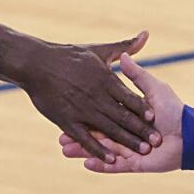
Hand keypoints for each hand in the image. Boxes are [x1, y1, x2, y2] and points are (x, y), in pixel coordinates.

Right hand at [19, 31, 160, 163]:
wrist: (36, 63)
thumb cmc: (69, 55)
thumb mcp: (99, 50)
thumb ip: (124, 46)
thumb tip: (146, 34)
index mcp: (105, 79)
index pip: (129, 97)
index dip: (143, 107)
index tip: (155, 117)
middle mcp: (96, 96)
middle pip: (124, 116)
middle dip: (141, 130)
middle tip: (157, 141)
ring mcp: (82, 110)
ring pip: (109, 130)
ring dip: (126, 141)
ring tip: (142, 152)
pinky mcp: (68, 121)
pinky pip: (86, 139)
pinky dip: (99, 150)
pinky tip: (111, 159)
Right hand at [59, 53, 184, 172]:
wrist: (191, 134)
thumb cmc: (173, 108)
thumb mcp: (153, 87)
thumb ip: (137, 74)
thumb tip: (124, 55)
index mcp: (125, 115)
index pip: (101, 113)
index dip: (84, 111)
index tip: (66, 105)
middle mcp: (123, 132)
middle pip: (95, 134)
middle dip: (77, 136)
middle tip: (58, 136)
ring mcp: (127, 149)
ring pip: (100, 150)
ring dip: (83, 151)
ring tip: (65, 150)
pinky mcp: (134, 163)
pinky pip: (115, 166)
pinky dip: (101, 165)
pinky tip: (86, 164)